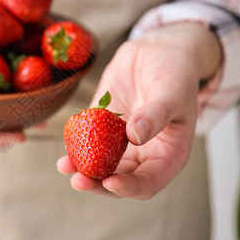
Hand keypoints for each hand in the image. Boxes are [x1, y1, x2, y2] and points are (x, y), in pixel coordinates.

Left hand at [57, 23, 220, 198]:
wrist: (157, 52)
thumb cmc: (175, 72)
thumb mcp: (173, 91)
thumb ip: (157, 114)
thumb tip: (135, 137)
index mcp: (168, 154)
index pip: (148, 183)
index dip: (129, 187)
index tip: (110, 181)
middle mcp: (143, 153)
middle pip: (119, 179)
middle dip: (98, 184)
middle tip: (78, 180)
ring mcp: (120, 141)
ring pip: (100, 164)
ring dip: (82, 169)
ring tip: (64, 166)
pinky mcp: (103, 126)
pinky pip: (88, 141)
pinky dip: (76, 146)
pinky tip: (67, 144)